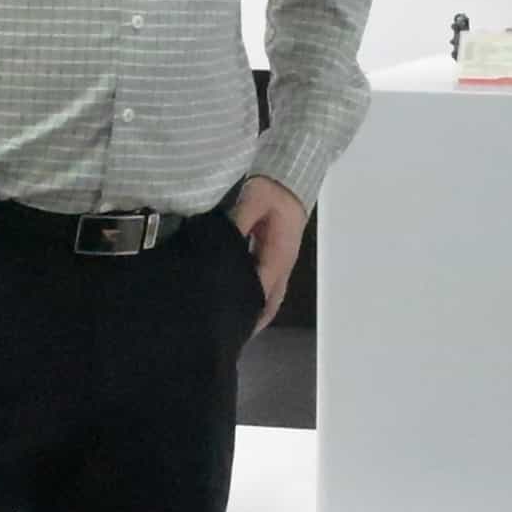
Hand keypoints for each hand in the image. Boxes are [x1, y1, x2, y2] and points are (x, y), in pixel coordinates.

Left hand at [231, 176, 309, 325]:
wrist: (290, 177)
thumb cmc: (272, 190)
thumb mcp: (253, 201)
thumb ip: (238, 223)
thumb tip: (221, 244)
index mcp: (278, 254)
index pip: (261, 289)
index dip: (248, 308)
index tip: (231, 325)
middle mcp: (282, 264)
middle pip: (270, 301)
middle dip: (254, 319)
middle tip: (230, 334)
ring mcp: (281, 261)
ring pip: (270, 295)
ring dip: (257, 311)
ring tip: (235, 324)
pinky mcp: (276, 256)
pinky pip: (266, 283)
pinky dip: (256, 297)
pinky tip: (240, 300)